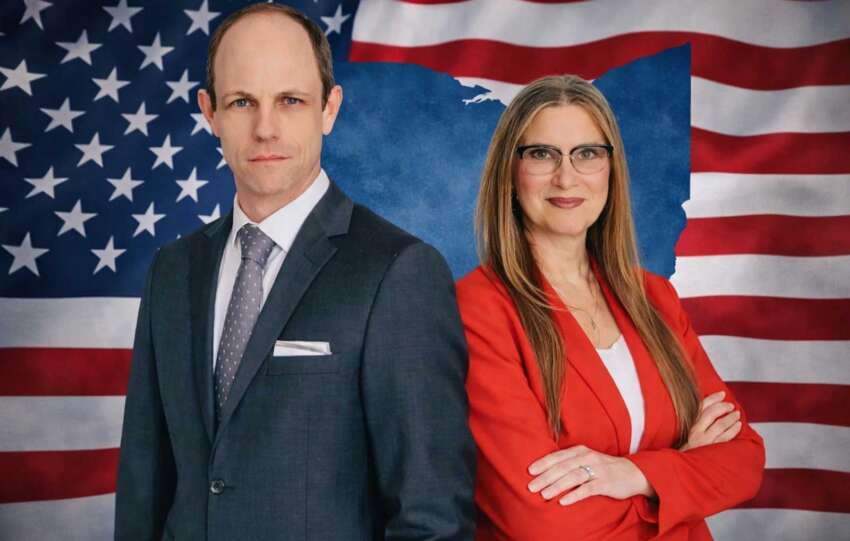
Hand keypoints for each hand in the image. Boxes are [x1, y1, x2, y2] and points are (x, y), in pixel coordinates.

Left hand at [527, 445, 654, 505]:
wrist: (632, 473)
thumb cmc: (603, 468)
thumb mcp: (586, 459)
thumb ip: (569, 462)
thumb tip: (546, 470)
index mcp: (580, 451)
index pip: (558, 456)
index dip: (543, 463)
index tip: (530, 471)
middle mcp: (587, 458)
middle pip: (562, 467)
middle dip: (545, 477)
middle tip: (531, 486)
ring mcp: (597, 470)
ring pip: (573, 477)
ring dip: (557, 485)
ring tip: (543, 494)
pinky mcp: (605, 483)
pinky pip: (587, 489)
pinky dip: (574, 495)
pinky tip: (563, 501)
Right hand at [680, 391, 741, 451]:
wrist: (686, 465)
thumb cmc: (689, 447)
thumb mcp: (687, 431)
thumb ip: (696, 418)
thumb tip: (710, 404)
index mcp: (689, 424)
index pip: (701, 406)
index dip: (713, 398)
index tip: (722, 394)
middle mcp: (696, 431)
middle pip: (711, 414)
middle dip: (723, 407)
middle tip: (731, 405)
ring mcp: (705, 440)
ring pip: (720, 424)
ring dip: (730, 417)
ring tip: (736, 414)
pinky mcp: (713, 449)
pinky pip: (726, 437)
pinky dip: (734, 429)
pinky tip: (738, 425)